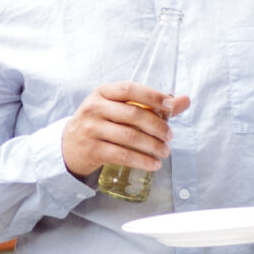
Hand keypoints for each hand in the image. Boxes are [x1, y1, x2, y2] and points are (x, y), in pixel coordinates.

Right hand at [62, 83, 191, 180]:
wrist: (69, 146)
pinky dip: (141, 161)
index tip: (170, 104)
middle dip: (157, 126)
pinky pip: (122, 155)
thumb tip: (184, 100)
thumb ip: (151, 104)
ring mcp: (91, 129)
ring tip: (165, 151)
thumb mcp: (118, 108)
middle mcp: (94, 108)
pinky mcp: (92, 150)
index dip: (151, 95)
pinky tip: (153, 164)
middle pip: (133, 115)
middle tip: (170, 136)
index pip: (128, 89)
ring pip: (129, 137)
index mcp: (102, 92)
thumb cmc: (100, 122)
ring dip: (152, 146)